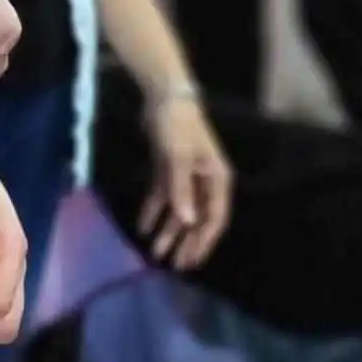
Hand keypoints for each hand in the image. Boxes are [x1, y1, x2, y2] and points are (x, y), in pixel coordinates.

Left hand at [140, 93, 232, 268]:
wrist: (163, 96)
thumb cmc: (177, 125)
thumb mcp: (178, 158)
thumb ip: (181, 190)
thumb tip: (187, 222)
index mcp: (217, 180)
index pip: (214, 219)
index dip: (202, 242)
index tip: (191, 261)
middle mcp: (205, 181)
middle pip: (196, 219)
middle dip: (185, 242)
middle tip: (173, 265)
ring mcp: (186, 176)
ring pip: (178, 210)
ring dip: (167, 230)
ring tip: (155, 252)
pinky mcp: (168, 168)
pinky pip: (162, 196)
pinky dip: (153, 211)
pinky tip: (143, 227)